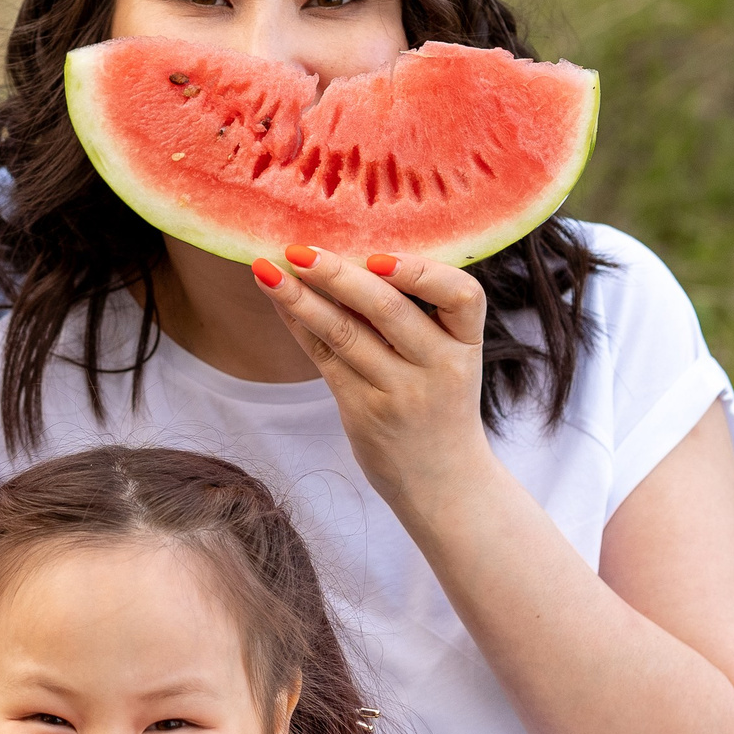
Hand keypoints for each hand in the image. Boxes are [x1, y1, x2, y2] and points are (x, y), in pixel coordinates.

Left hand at [252, 247, 494, 501]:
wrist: (444, 484)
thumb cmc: (440, 404)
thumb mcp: (449, 361)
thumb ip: (416, 316)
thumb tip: (351, 251)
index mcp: (466, 345)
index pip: (462, 296)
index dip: (422, 272)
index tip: (379, 255)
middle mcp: (439, 367)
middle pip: (386, 310)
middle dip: (337, 275)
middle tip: (299, 249)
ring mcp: (400, 393)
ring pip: (345, 334)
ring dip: (301, 298)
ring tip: (267, 269)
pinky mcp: (363, 412)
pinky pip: (324, 358)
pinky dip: (298, 324)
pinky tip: (277, 298)